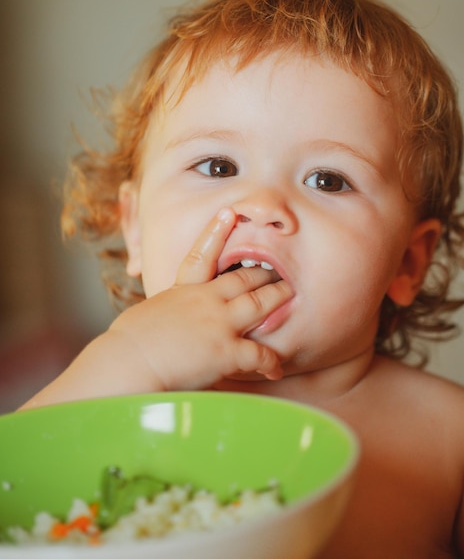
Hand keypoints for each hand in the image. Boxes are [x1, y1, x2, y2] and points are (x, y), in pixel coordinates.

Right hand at [19, 208, 292, 408]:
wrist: (129, 362)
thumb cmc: (126, 345)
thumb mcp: (144, 316)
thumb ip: (161, 312)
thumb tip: (157, 317)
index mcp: (182, 291)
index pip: (201, 255)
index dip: (216, 232)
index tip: (229, 212)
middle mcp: (205, 301)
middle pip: (243, 279)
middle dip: (263, 275)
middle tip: (278, 272)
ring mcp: (219, 323)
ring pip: (259, 304)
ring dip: (277, 299)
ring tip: (290, 295)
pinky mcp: (227, 350)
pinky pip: (260, 354)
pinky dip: (271, 362)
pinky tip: (276, 369)